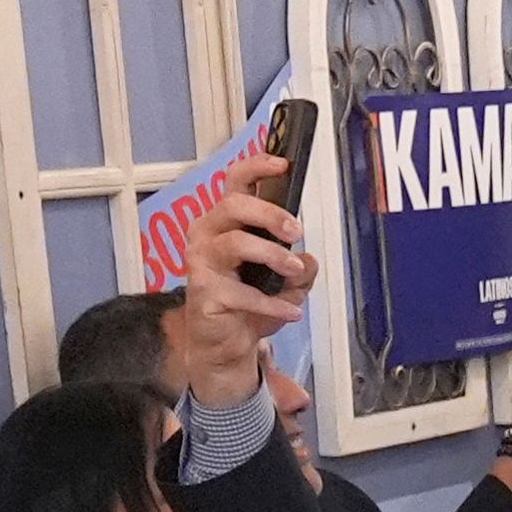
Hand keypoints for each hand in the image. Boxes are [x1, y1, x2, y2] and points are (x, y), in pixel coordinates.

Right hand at [181, 158, 314, 408]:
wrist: (223, 346)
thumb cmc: (247, 305)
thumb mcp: (285, 283)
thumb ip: (301, 267)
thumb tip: (310, 259)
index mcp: (225, 221)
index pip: (234, 182)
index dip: (257, 167)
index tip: (284, 165)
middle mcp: (207, 234)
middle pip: (234, 206)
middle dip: (270, 214)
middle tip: (296, 232)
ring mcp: (201, 262)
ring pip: (237, 242)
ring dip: (273, 255)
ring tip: (295, 271)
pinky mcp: (203, 292)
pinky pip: (242, 293)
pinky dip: (272, 304)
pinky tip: (292, 312)